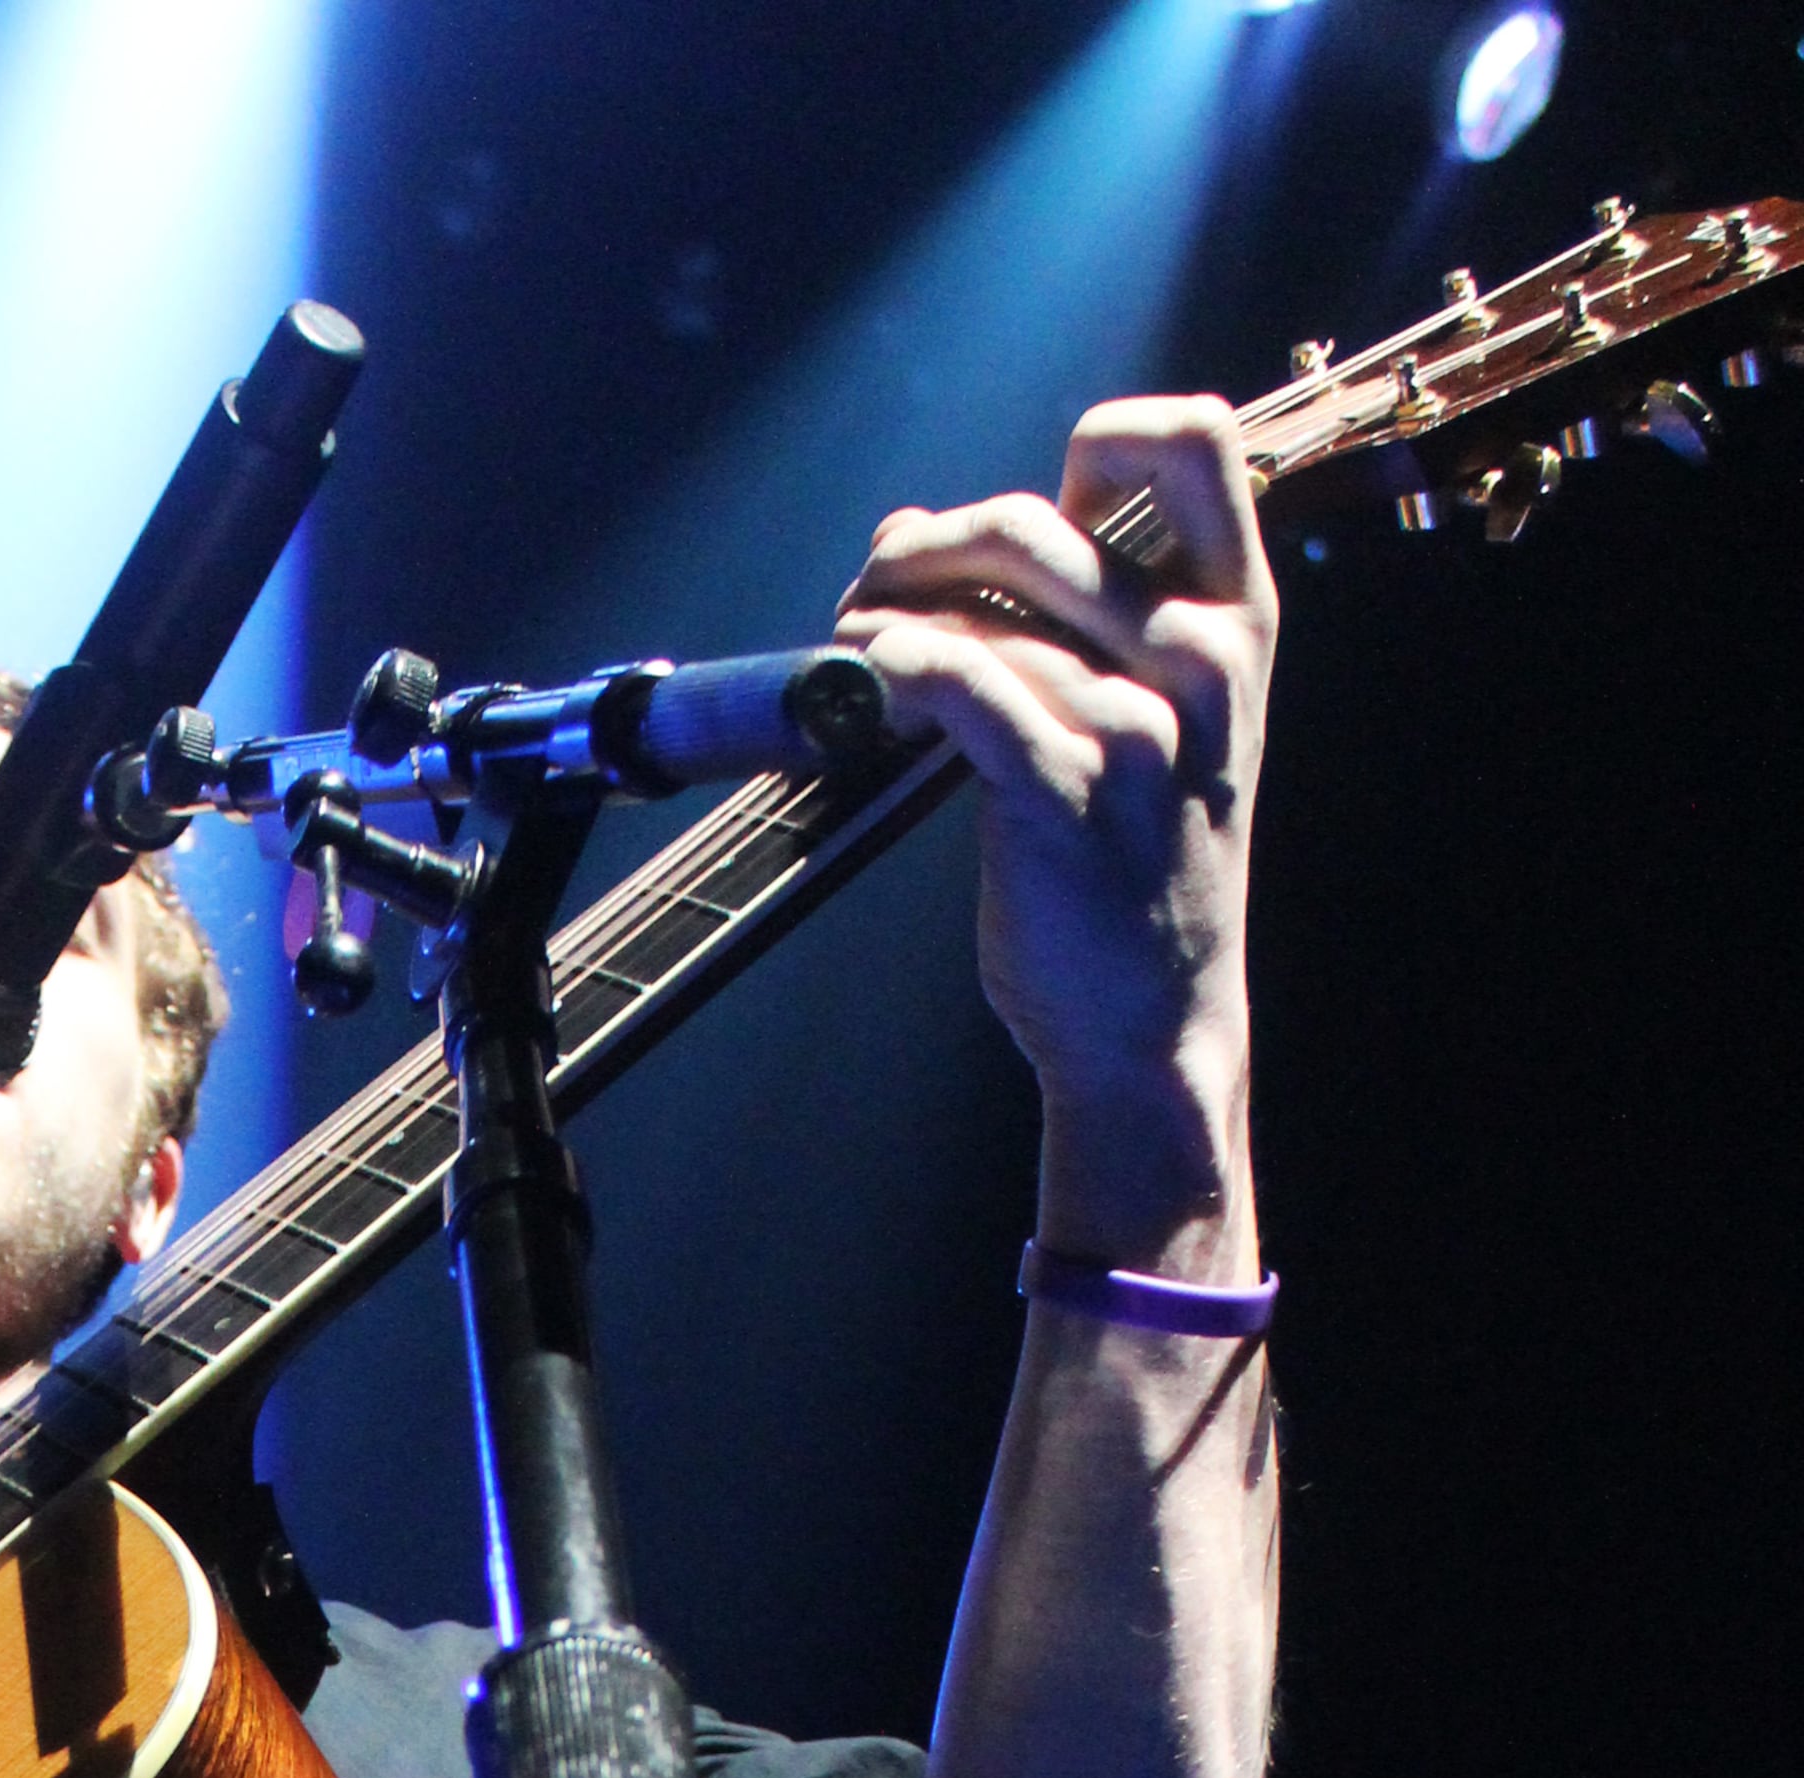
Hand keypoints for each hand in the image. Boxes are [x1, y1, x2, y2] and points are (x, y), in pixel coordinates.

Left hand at [843, 396, 1273, 1253]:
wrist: (1154, 1026)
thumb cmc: (1140, 873)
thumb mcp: (1168, 725)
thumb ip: (1094, 625)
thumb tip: (935, 534)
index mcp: (1240, 618)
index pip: (1198, 436)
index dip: (1095, 443)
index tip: (1018, 519)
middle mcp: (1202, 655)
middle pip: (1038, 520)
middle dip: (930, 541)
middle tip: (876, 585)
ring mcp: (1139, 723)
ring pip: (984, 604)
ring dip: (890, 608)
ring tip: (851, 641)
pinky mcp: (1065, 789)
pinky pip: (959, 679)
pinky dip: (892, 661)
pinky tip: (863, 677)